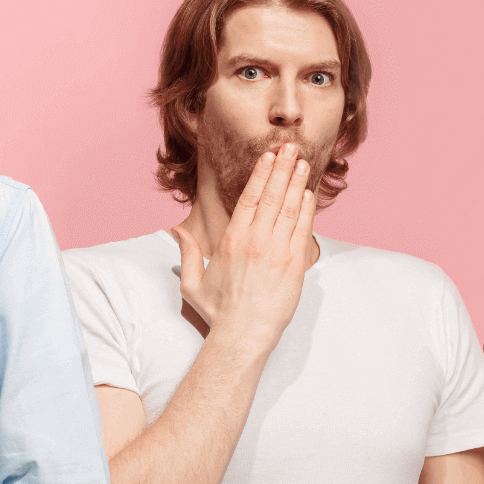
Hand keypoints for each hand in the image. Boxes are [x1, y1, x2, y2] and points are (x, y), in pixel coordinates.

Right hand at [172, 144, 314, 354]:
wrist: (242, 336)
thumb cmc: (218, 312)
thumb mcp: (193, 282)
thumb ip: (187, 253)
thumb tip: (176, 232)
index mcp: (232, 240)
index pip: (250, 198)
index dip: (261, 174)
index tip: (269, 156)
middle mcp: (256, 241)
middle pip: (273, 196)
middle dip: (283, 168)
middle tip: (291, 147)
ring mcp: (277, 252)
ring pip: (290, 209)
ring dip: (298, 183)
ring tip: (303, 163)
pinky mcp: (294, 266)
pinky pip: (302, 230)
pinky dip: (306, 210)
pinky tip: (308, 194)